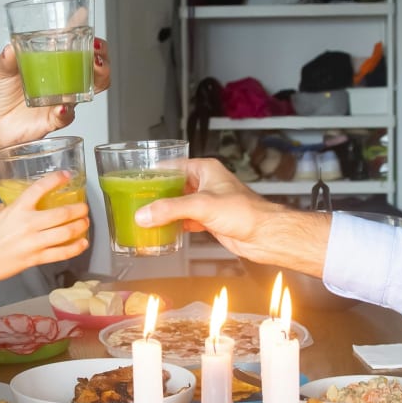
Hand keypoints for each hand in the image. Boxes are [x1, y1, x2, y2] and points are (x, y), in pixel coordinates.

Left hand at [0, 38, 110, 150]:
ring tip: (94, 67)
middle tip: (95, 48)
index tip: (83, 15)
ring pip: (93, 87)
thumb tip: (10, 48)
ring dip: (99, 76)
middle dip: (102, 54)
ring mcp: (63, 99)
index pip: (74, 44)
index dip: (83, 30)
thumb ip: (5, 60)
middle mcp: (63, 80)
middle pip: (95, 64)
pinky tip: (62, 106)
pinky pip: (66, 115)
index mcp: (52, 63)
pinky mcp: (54, 118)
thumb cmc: (1, 95)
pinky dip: (66, 111)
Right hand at [0, 171, 89, 283]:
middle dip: (78, 209)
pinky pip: (60, 253)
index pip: (39, 189)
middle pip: (61, 214)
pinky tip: (82, 244)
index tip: (66, 175)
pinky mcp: (35, 259)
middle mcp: (27, 224)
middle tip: (84, 206)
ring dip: (80, 226)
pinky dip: (75, 249)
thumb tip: (15, 202)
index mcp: (16, 209)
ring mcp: (33, 243)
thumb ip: (7, 207)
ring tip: (85, 222)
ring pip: (65, 233)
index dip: (55, 180)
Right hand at [132, 159, 331, 273]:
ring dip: (164, 211)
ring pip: (179, 204)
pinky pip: (186, 220)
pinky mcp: (210, 220)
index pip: (172, 166)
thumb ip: (170, 209)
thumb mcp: (202, 205)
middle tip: (136, 201)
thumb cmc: (246, 212)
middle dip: (156, 195)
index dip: (153, 173)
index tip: (135, 180)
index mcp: (205, 170)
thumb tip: (145, 214)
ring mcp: (208, 203)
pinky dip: (174, 225)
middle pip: (173, 186)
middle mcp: (206, 184)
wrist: (265, 236)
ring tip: (145, 216)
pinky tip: (163, 230)